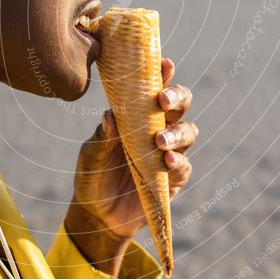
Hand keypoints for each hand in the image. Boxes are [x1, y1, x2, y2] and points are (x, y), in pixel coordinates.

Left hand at [64, 57, 197, 273]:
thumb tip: (109, 114)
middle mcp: (158, 129)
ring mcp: (169, 153)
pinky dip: (177, 162)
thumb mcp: (91, 155)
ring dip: (176, 133)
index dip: (163, 74)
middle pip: (181, 104)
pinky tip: (165, 162)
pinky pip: (184, 166)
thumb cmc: (92, 175)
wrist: (97, 215)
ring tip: (159, 141)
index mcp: (137, 115)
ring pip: (188, 132)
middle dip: (177, 97)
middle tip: (162, 100)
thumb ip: (102, 136)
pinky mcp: (174, 179)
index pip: (154, 88)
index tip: (164, 63)